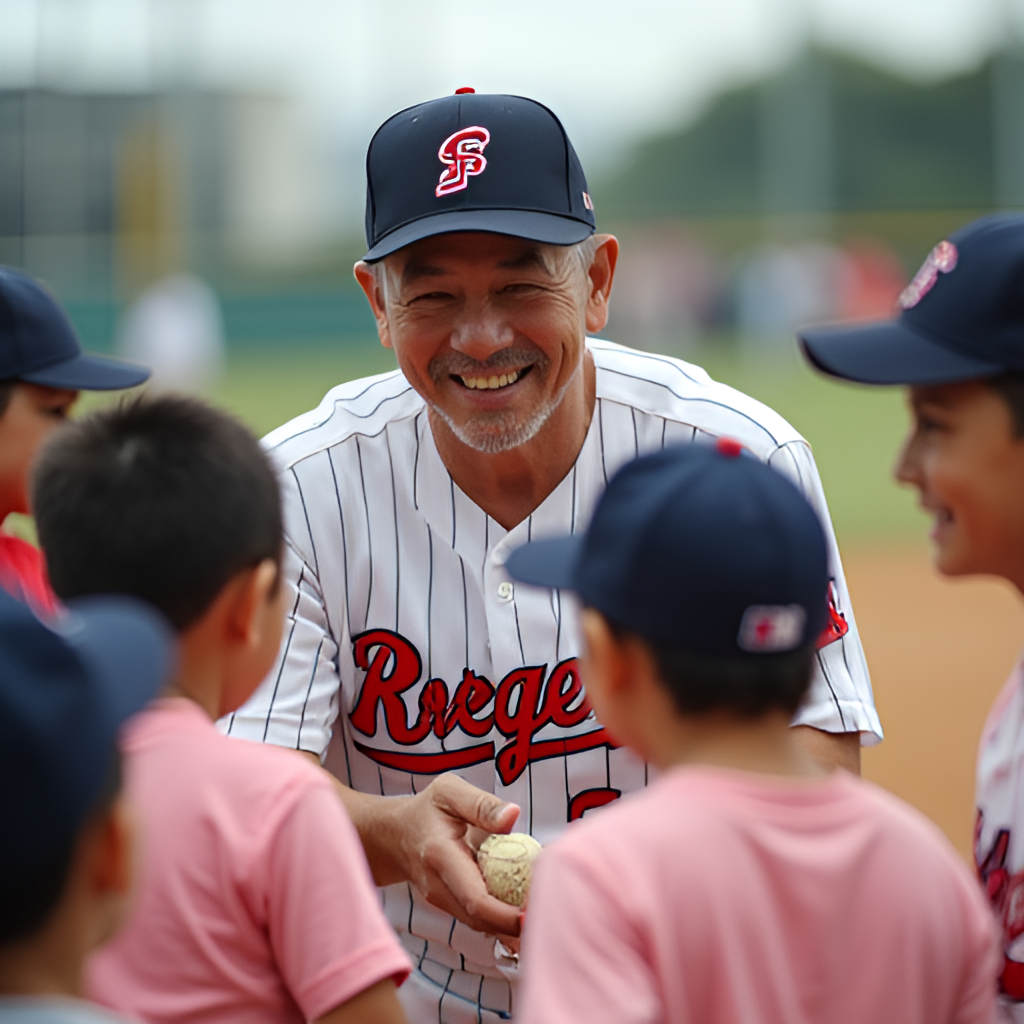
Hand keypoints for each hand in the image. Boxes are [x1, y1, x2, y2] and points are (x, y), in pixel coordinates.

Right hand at [300, 754, 522, 936]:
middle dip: (516, 925)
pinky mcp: (448, 905)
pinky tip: (525, 910)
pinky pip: (477, 918)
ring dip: (510, 924)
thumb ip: (481, 804)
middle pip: (481, 920)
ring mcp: (441, 900)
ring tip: (543, 911)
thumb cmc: (426, 809)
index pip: (476, 899)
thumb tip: (513, 815)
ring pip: (480, 924)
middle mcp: (438, 886)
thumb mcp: (450, 791)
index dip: (507, 915)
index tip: (535, 912)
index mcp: (440, 856)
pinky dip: (501, 919)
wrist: (394, 834)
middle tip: (550, 913)